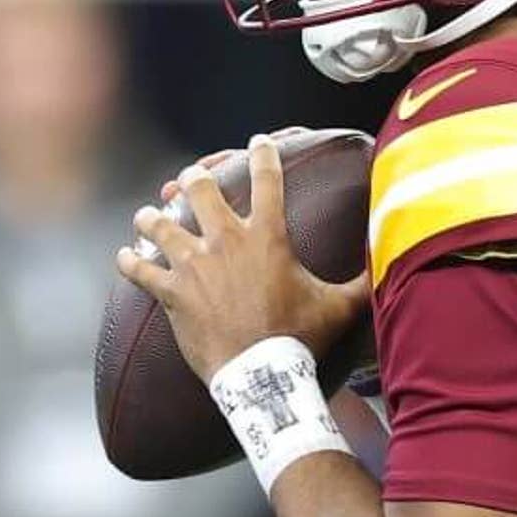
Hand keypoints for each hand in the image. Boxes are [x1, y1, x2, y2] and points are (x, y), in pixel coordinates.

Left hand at [117, 134, 369, 381]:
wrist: (262, 375)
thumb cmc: (302, 338)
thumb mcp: (341, 306)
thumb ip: (365, 282)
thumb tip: (391, 266)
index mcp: (268, 236)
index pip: (267, 180)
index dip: (262, 154)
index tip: (258, 141)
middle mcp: (227, 242)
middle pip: (201, 190)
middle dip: (194, 179)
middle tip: (191, 178)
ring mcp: (195, 266)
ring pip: (161, 225)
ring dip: (153, 217)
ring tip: (147, 213)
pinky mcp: (172, 293)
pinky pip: (141, 270)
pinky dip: (130, 261)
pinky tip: (124, 255)